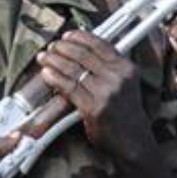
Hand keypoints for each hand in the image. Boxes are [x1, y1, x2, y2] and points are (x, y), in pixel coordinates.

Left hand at [38, 30, 151, 160]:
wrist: (133, 141)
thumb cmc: (124, 112)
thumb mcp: (124, 84)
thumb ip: (108, 68)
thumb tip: (80, 51)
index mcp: (126, 68)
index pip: (100, 45)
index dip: (80, 37)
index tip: (67, 36)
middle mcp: (118, 78)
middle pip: (83, 55)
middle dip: (62, 48)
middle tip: (51, 47)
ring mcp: (105, 93)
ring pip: (73, 69)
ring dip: (53, 60)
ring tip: (43, 57)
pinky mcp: (93, 108)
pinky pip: (68, 88)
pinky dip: (54, 78)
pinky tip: (46, 74)